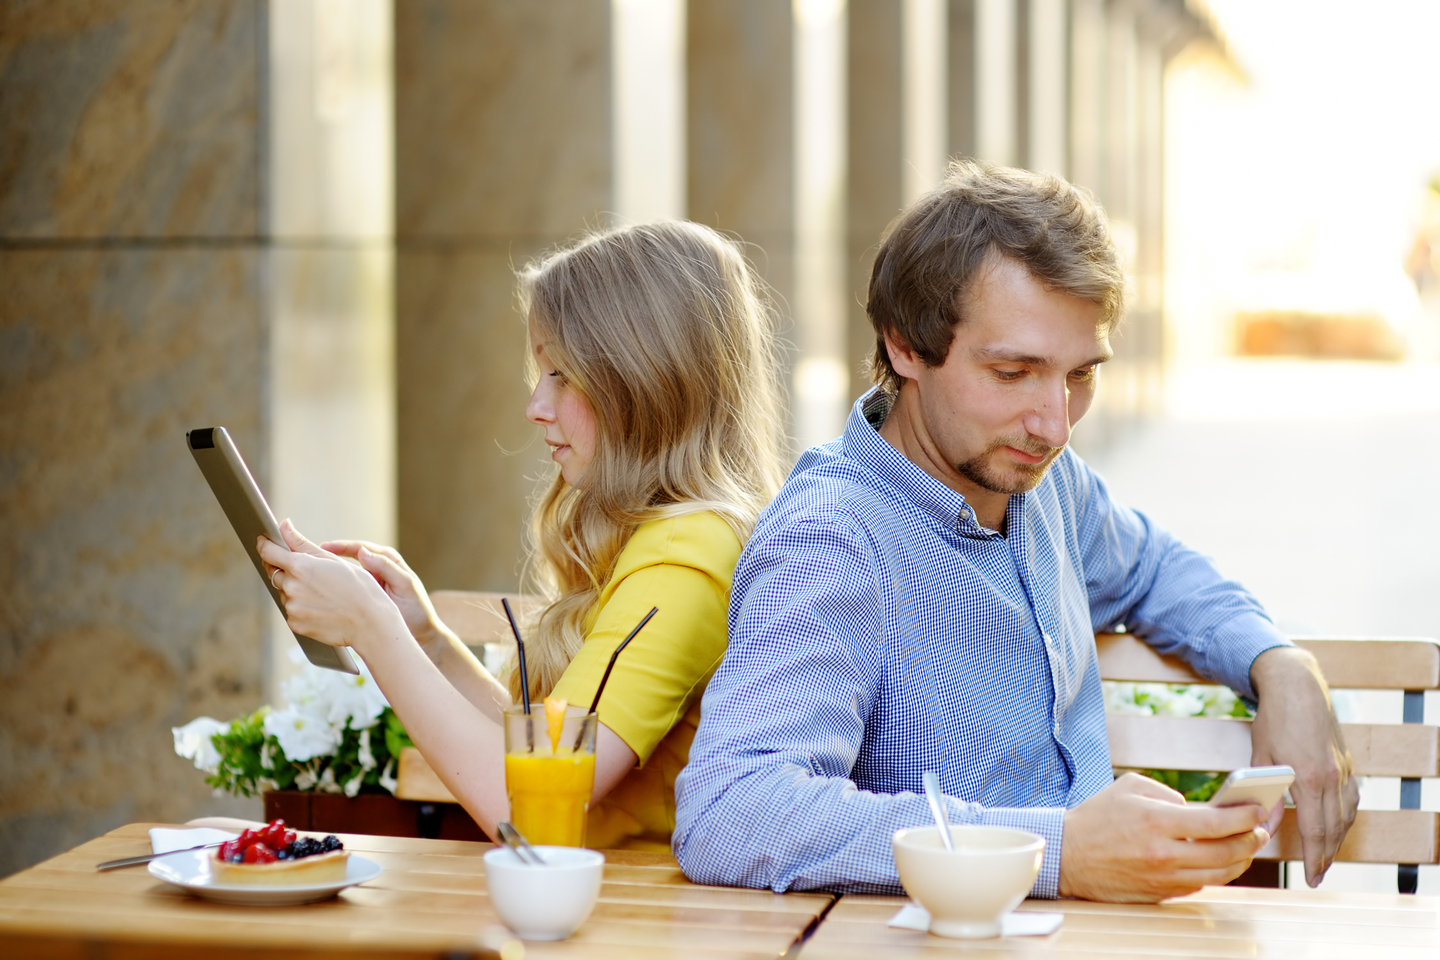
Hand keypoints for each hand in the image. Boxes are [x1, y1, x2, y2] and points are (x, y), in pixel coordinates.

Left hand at [256, 520, 402, 656]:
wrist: (370, 623)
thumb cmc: (358, 588)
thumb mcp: (332, 560)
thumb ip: (301, 543)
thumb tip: (283, 526)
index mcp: (300, 566)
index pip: (268, 552)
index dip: (265, 544)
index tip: (264, 541)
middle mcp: (291, 587)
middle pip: (275, 572)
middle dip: (286, 569)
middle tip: (310, 573)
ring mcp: (292, 607)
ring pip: (285, 592)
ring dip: (295, 589)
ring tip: (323, 593)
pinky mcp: (295, 624)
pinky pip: (292, 610)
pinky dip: (302, 606)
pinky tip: (321, 606)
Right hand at [321, 538, 444, 651]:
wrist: (420, 634)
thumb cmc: (417, 611)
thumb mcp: (405, 587)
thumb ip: (387, 568)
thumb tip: (363, 552)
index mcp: (388, 562)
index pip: (360, 548)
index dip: (341, 547)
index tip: (324, 548)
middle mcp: (377, 569)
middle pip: (348, 557)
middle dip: (329, 555)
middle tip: (309, 556)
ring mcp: (369, 583)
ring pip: (344, 572)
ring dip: (328, 571)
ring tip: (309, 570)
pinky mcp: (364, 597)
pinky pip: (346, 588)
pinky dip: (332, 587)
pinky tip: (319, 590)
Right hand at [1058, 773, 1269, 901]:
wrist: (1068, 856)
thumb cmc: (1097, 818)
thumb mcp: (1129, 788)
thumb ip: (1168, 793)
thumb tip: (1197, 808)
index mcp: (1156, 821)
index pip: (1215, 822)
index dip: (1243, 816)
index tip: (1257, 810)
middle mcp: (1163, 853)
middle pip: (1226, 852)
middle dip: (1252, 839)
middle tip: (1261, 829)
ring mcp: (1163, 878)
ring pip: (1219, 874)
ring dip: (1241, 860)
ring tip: (1248, 846)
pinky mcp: (1161, 893)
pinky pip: (1200, 885)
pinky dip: (1217, 873)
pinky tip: (1221, 860)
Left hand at [1249, 645, 1357, 886]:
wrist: (1298, 686)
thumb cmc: (1274, 719)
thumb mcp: (1261, 757)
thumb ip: (1266, 793)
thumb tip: (1266, 824)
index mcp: (1309, 778)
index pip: (1316, 830)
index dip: (1314, 857)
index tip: (1312, 877)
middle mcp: (1332, 778)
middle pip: (1334, 829)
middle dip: (1326, 856)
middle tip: (1318, 876)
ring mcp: (1344, 770)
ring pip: (1346, 816)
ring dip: (1337, 840)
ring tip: (1325, 857)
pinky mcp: (1348, 764)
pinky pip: (1350, 799)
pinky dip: (1344, 817)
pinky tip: (1336, 826)